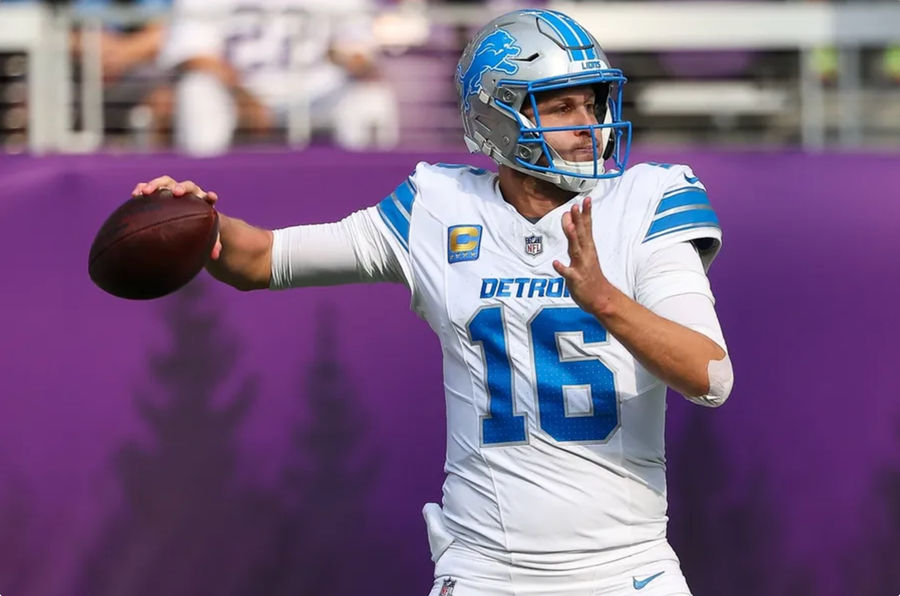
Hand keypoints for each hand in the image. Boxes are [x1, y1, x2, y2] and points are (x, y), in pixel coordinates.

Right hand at [131, 176, 221, 259]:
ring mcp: (173, 189)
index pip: (208, 197)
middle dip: (181, 188)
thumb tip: (215, 256)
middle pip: (187, 185)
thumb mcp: (206, 234)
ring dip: (155, 184)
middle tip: (176, 193)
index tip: (211, 197)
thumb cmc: (199, 227)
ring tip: (145, 192)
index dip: (210, 196)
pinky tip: (135, 195)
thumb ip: (213, 243)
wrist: (188, 217)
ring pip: (165, 182)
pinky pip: (150, 186)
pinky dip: (143, 187)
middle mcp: (189, 193)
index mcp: (203, 202)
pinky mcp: (159, 191)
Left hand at [552, 198, 614, 314]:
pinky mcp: (576, 280)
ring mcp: (581, 267)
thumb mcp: (585, 253)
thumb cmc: (590, 274)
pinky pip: (568, 274)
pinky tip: (556, 263)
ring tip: (571, 226)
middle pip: (582, 235)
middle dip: (579, 220)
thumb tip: (570, 219)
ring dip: (573, 238)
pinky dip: (562, 268)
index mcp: (588, 248)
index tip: (586, 199)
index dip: (586, 214)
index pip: (587, 227)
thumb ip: (577, 237)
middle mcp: (586, 254)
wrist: (601, 299)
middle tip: (576, 206)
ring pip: (576, 250)